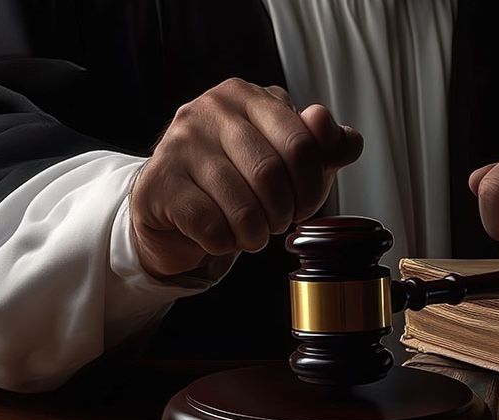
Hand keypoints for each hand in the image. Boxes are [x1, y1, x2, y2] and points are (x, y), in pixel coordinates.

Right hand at [131, 78, 362, 277]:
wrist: (177, 206)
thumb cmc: (242, 178)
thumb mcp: (294, 159)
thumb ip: (327, 147)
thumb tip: (340, 134)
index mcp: (249, 97)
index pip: (302, 143)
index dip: (312, 187)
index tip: (304, 204)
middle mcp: (210, 110)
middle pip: (271, 174)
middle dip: (283, 212)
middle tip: (278, 222)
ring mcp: (178, 143)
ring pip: (241, 206)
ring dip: (256, 233)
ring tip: (251, 232)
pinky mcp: (158, 183)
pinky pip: (210, 226)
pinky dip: (225, 243)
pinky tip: (221, 235)